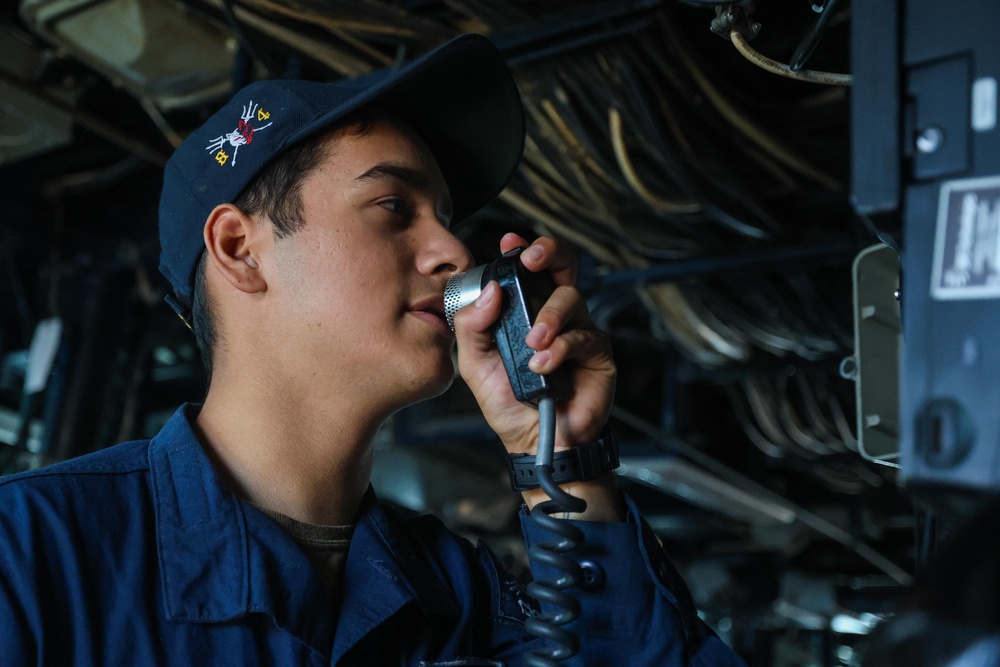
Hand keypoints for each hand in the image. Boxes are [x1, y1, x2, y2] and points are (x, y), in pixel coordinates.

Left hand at [452, 233, 616, 455]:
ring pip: (570, 298)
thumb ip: (472, 326)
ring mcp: (578, 330)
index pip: (528, 270)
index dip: (523, 249)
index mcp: (524, 310)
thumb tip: (491, 291)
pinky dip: (559, 349)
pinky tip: (543, 365)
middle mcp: (554, 314)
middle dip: (548, 252)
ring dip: (548, 316)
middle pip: (562, 265)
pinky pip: (582, 335)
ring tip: (532, 344)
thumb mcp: (475, 363)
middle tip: (531, 260)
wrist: (532, 439)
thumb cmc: (507, 401)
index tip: (510, 243)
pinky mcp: (597, 353)